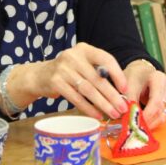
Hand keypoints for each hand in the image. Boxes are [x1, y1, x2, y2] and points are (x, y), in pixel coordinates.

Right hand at [10, 42, 129, 120]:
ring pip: (88, 89)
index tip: (125, 89)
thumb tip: (122, 91)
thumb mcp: (82, 64)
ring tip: (113, 113)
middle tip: (123, 107)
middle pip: (98, 78)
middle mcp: (73, 56)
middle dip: (112, 95)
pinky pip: (76, 98)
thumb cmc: (68, 71)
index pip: (105, 59)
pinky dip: (88, 108)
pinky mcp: (55, 83)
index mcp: (84, 49)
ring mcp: (63, 69)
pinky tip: (97, 115)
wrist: (39, 76)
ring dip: (103, 103)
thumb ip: (98, 71)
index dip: (117, 74)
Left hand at [124, 60, 165, 129]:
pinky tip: (143, 125)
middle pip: (160, 109)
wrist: (140, 72)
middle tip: (135, 129)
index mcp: (159, 78)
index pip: (156, 101)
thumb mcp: (128, 85)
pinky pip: (162, 116)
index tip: (136, 123)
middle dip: (148, 121)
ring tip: (138, 128)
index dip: (147, 115)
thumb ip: (129, 101)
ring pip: (162, 115)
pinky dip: (152, 122)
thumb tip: (128, 117)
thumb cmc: (134, 76)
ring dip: (150, 124)